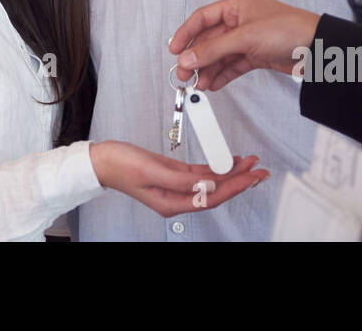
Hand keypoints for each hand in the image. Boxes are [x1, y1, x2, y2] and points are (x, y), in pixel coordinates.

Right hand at [88, 141, 268, 215]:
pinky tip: (227, 162)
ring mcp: (176, 186)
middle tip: (259, 170)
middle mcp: (176, 197)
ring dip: (230, 172)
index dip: (234, 187)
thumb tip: (210, 185)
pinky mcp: (173, 174)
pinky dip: (215, 167)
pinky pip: (201, 173)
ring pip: (210, 182)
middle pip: (216, 192)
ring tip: (249, 163)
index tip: (251, 177)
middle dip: (239, 180)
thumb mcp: (152, 171)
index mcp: (171, 203)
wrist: (102, 160)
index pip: (212, 198)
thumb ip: (182, 180)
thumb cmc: (120, 165)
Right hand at [168, 0, 320, 90]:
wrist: (318, 49)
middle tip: (183, 74)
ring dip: (208, 69)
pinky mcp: (257, 55)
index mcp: (237, 6)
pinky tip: (213, 83)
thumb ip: (213, 49)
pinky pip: (233, 65)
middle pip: (210, 39)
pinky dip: (222, 74)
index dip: (186, 34)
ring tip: (198, 84)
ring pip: (220, 54)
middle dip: (196, 57)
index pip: (203, 18)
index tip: (174, 50)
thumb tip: (187, 58)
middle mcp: (241, 21)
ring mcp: (249, 39)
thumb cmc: (289, 30)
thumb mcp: (245, 38)